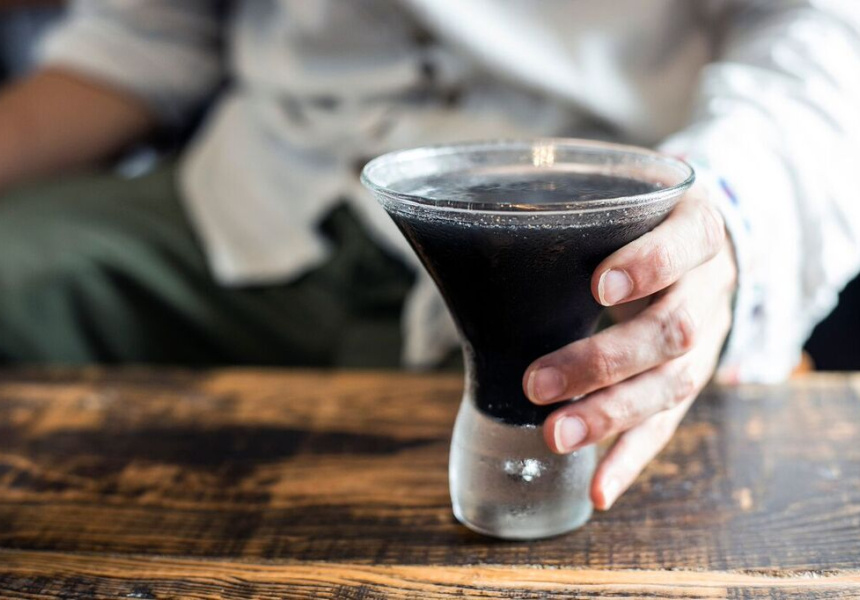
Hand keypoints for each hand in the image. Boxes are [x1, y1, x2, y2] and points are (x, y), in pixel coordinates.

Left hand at [522, 183, 736, 509]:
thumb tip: (464, 244)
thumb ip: (572, 221)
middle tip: (537, 383)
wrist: (698, 248)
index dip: (652, 264)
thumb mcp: (620, 204)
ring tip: (556, 436)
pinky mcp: (691, 380)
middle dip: (604, 361)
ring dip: (609, 415)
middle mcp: (709, 285)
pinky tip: (599, 490)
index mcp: (696, 225)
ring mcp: (708, 339)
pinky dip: (629, 459)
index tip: (599, 288)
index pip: (690, 240)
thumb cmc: (636, 222)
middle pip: (674, 329)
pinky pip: (667, 425)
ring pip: (672, 384)